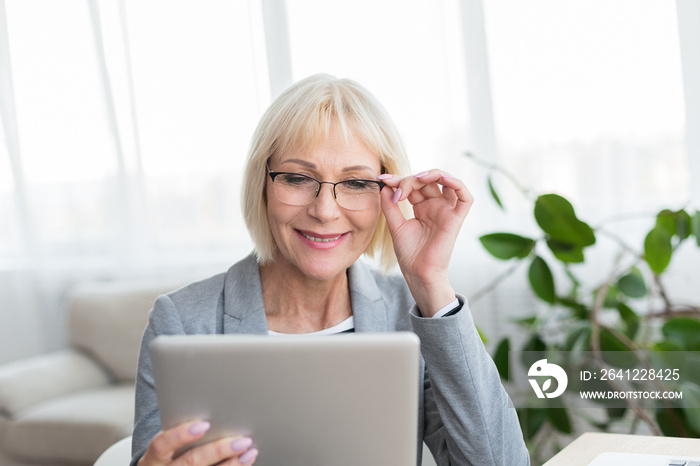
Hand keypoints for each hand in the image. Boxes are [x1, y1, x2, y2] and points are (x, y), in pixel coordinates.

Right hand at [138, 420, 257, 465]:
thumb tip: (214, 406)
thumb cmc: (170, 449)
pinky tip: (246, 461)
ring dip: (232, 464)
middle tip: (242, 440)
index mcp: (154, 457)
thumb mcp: (168, 439)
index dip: (180, 435)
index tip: (204, 424)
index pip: (161, 444)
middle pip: (191, 462)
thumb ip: (183, 427)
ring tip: (250, 451)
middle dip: (219, 451)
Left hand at [379, 170, 472, 315]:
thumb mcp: (395, 225)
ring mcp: (447, 211)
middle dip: (411, 179)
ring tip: (417, 178)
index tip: (383, 179)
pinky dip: (457, 184)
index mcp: (423, 207)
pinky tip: (442, 179)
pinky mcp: (456, 219)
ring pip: (448, 182)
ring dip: (434, 174)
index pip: (415, 185)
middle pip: (428, 181)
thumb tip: (385, 185)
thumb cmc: (409, 253)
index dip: (400, 180)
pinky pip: (466, 198)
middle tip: (396, 187)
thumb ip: (390, 205)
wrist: (417, 273)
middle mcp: (436, 206)